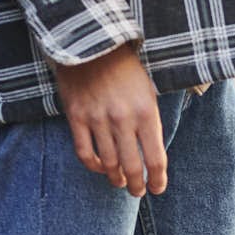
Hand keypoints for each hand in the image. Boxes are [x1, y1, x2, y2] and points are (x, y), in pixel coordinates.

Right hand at [54, 42, 166, 196]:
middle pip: (132, 167)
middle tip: (138, 191)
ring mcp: (98, 119)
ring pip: (108, 164)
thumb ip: (150, 122)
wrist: (91, 42)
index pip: (155, 159)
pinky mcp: (76, 117)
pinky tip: (100, 167)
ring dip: (116, 179)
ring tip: (120, 183)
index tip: (157, 188)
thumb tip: (153, 154)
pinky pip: (85, 152)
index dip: (157, 180)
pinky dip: (93, 165)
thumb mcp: (149, 91)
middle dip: (137, 185)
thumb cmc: (125, 67)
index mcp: (146, 113)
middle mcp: (123, 120)